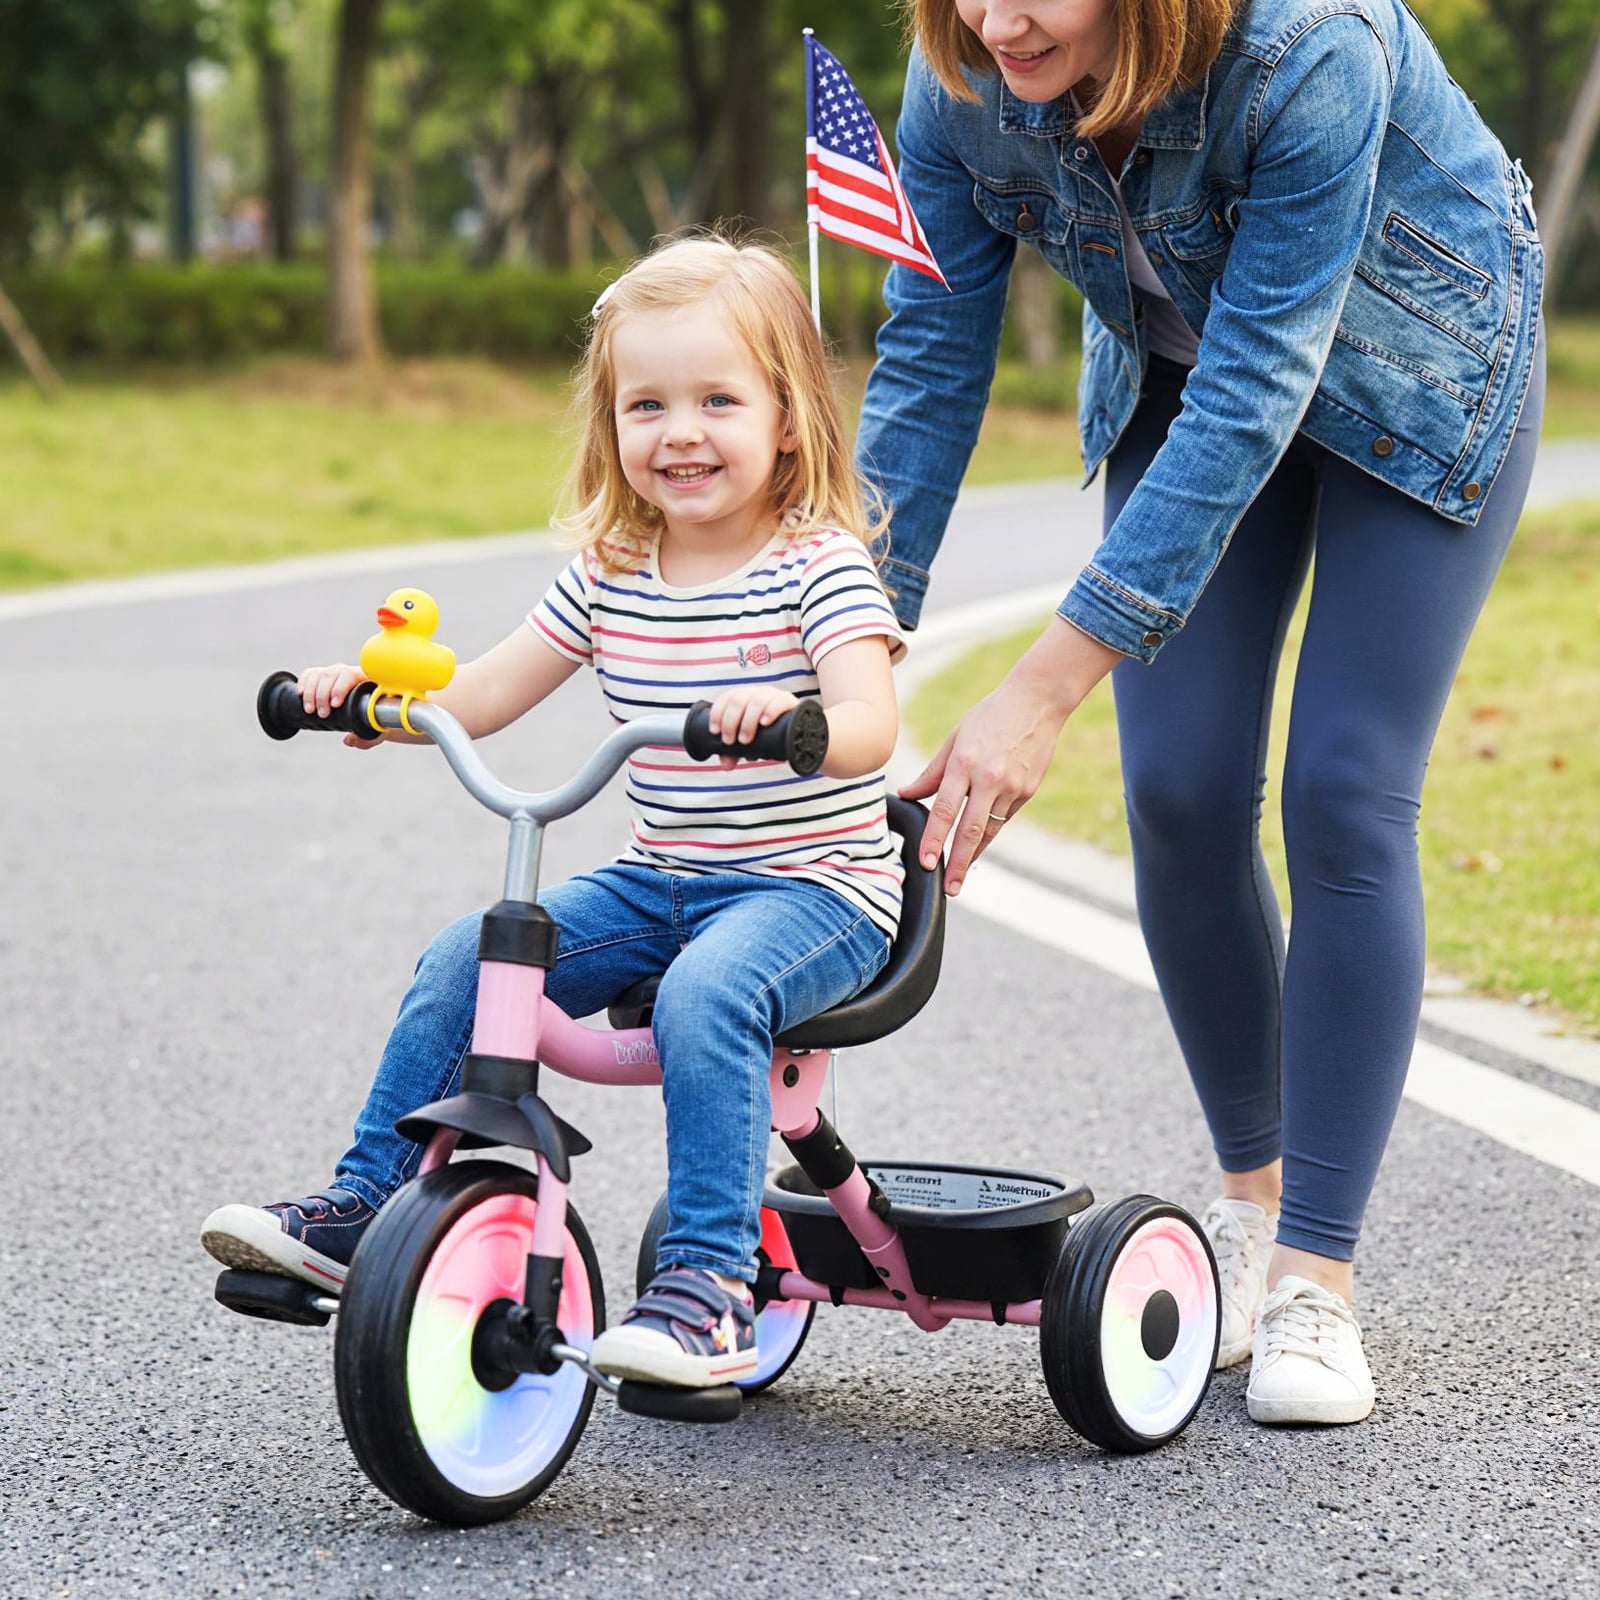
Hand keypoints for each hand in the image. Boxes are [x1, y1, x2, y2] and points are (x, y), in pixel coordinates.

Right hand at [296, 663, 380, 748]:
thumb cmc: (377, 719)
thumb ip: (366, 738)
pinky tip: (301, 695)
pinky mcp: (323, 677)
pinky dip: (303, 683)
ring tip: (310, 710)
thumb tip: (348, 740)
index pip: (351, 675)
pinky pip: (310, 675)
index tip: (335, 705)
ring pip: (318, 675)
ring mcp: (335, 673)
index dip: (341, 688)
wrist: (374, 712)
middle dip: (323, 695)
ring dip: (311, 693)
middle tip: (323, 714)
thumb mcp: (376, 731)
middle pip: (331, 674)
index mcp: (366, 679)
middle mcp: (349, 673)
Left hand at [708, 686, 798, 767]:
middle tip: (730, 741)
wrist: (799, 731)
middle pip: (738, 700)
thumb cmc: (769, 734)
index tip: (715, 731)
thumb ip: (735, 752)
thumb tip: (726, 765)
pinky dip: (770, 711)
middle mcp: (757, 693)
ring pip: (756, 701)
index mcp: (744, 698)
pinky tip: (765, 722)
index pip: (726, 698)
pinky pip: (778, 701)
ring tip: (745, 740)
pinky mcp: (790, 702)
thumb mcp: (751, 743)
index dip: (718, 713)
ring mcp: (773, 695)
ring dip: (747, 722)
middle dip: (730, 721)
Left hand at [898, 674, 1066, 896]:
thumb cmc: (989, 716)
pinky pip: (1003, 818)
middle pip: (970, 830)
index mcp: (964, 763)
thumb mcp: (955, 738)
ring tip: (959, 876)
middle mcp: (989, 778)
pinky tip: (977, 846)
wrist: (1037, 701)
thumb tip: (908, 794)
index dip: (933, 839)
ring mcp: (1012, 787)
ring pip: (989, 830)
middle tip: (949, 888)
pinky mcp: (1028, 791)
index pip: (944, 810)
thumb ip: (932, 772)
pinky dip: (989, 833)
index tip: (924, 862)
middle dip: (957, 863)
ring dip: (973, 855)